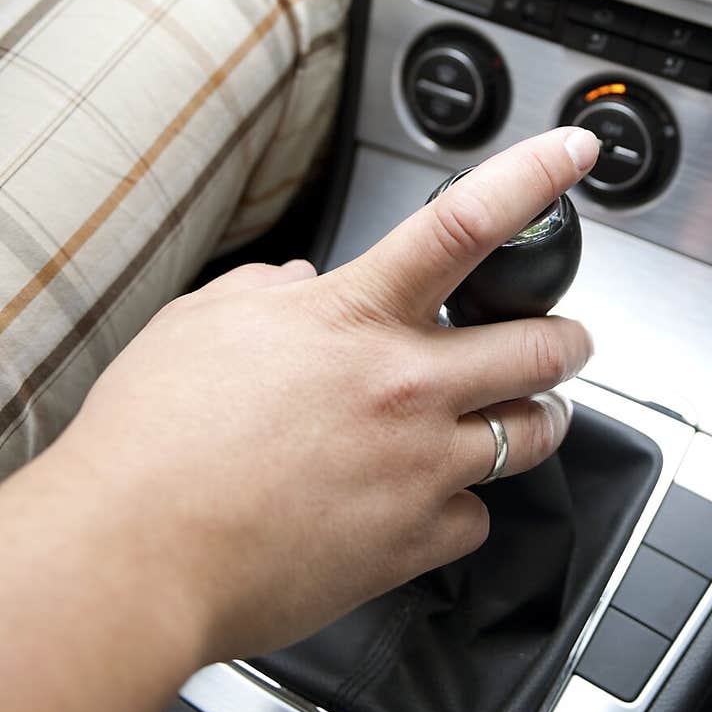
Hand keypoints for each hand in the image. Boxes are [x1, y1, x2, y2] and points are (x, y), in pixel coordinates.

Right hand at [59, 127, 598, 663]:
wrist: (138, 555)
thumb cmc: (152, 442)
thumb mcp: (200, 325)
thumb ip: (266, 291)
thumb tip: (301, 286)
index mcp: (354, 317)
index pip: (465, 225)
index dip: (533, 177)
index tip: (572, 156)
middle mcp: (404, 387)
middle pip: (543, 347)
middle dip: (569, 338)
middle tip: (566, 338)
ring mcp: (419, 467)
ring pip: (534, 435)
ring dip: (535, 419)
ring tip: (515, 418)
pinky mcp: (413, 542)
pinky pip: (476, 518)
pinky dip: (459, 507)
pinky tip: (424, 504)